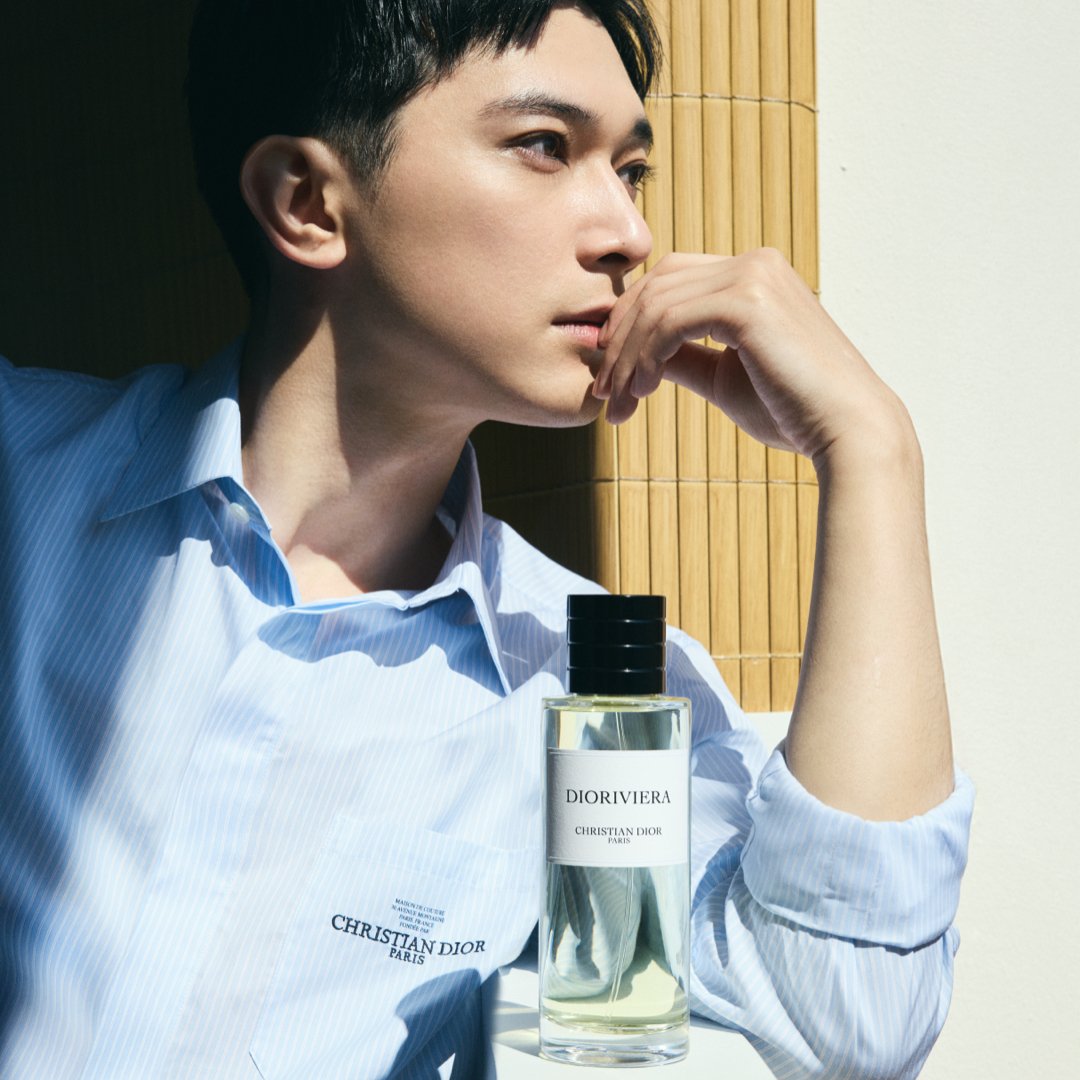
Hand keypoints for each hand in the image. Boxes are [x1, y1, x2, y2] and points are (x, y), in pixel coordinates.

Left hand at [593, 249, 907, 464]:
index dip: (630, 323)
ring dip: (627, 358)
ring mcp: (753, 275)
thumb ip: (683, 358)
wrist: (845, 430)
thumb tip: (639, 356)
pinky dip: (646, 357)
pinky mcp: (748, 300)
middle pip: (656, 285)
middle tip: (603, 392)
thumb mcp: (724, 378)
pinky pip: (670, 321)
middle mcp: (754, 263)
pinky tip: (642, 391)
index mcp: (753, 274)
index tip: (610, 373)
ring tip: (619, 403)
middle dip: (620, 340)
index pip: (670, 281)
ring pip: (657, 305)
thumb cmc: (792, 410)